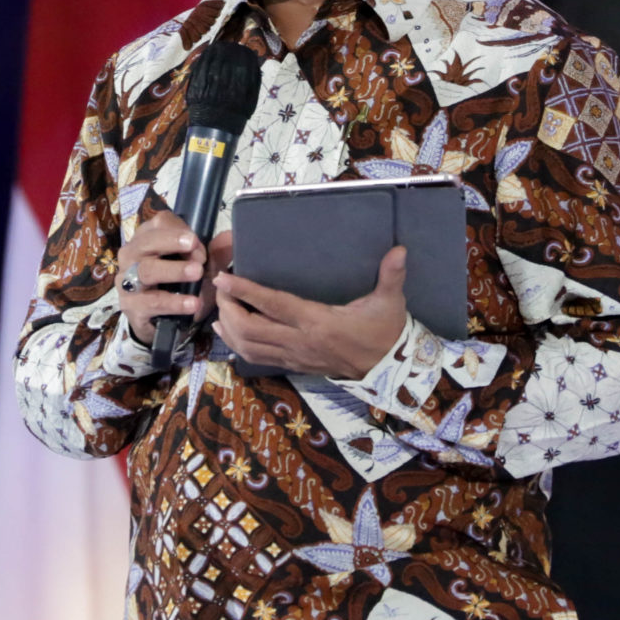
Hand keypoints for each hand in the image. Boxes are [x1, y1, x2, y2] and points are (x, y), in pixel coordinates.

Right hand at [115, 206, 212, 344]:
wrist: (159, 323)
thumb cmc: (178, 285)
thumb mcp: (198, 267)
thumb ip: (214, 253)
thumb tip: (229, 237)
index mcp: (147, 237)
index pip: (160, 223)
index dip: (180, 230)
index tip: (198, 243)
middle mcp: (132, 255)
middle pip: (148, 242)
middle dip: (173, 242)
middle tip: (196, 248)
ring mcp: (128, 281)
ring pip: (147, 270)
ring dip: (174, 270)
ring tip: (198, 273)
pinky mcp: (132, 306)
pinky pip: (152, 302)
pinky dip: (174, 302)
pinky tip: (192, 303)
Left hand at [214, 246, 409, 379]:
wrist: (387, 370)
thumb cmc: (384, 331)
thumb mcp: (390, 302)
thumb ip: (391, 276)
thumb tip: (400, 249)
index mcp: (319, 322)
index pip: (274, 305)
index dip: (246, 291)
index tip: (224, 278)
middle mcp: (300, 341)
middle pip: (250, 329)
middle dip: (229, 309)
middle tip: (221, 288)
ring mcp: (294, 356)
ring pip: (249, 347)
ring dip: (229, 328)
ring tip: (219, 307)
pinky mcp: (293, 364)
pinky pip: (256, 358)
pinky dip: (237, 344)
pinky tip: (227, 331)